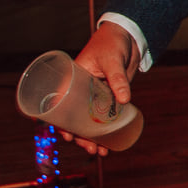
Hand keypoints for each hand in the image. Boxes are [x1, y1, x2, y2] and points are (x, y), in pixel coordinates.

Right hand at [64, 22, 139, 156]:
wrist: (129, 36)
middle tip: (91, 149)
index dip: (59, 123)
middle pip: (74, 118)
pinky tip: (111, 142)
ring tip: (101, 152)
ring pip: (89, 121)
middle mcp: (80, 89)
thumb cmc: (113, 42)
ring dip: (93, 137)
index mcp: (72, 79)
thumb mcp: (112, 60)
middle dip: (80, 137)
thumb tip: (124, 100)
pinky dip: (106, 129)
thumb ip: (117, 79)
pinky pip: (105, 116)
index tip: (67, 137)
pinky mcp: (109, 96)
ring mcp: (95, 94)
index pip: (59, 104)